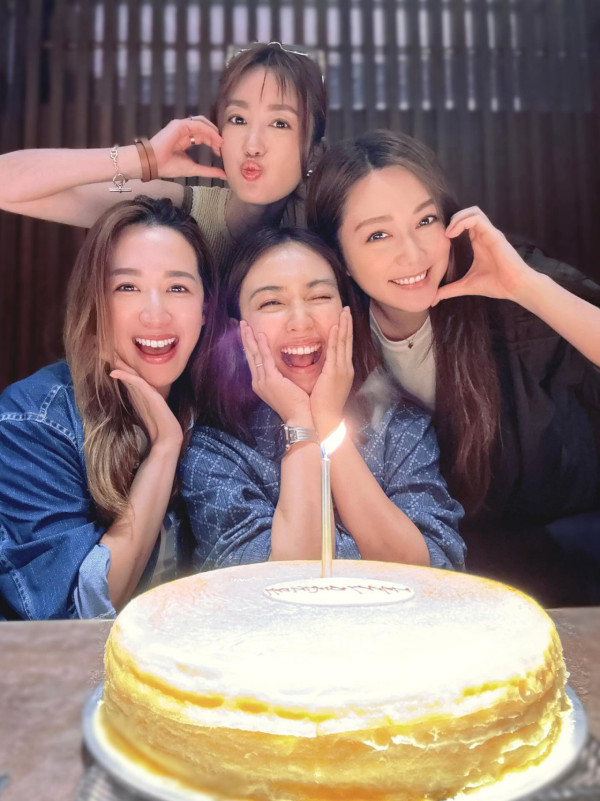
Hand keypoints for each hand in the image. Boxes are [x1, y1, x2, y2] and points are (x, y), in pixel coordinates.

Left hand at [109, 359, 182, 451]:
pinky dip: (126, 376)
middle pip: (130, 371)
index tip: (106, 358)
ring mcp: (149, 392)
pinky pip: (137, 382)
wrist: (168, 438)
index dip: (118, 367)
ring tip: (108, 353)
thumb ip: (137, 406)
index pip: (129, 377)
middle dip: (117, 360)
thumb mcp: (144, 414)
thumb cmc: (159, 428)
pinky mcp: (152, 396)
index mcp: (142, 394)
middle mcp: (145, 391)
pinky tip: (114, 372)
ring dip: (120, 363)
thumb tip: (128, 399)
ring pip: (133, 373)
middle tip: (103, 349)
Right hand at [149, 117, 226, 181]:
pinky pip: (197, 124)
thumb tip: (224, 175)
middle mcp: (184, 131)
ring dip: (213, 132)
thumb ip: (209, 171)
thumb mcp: (194, 169)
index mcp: (185, 140)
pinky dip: (208, 130)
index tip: (220, 153)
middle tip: (222, 147)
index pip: (203, 136)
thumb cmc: (169, 166)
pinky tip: (215, 138)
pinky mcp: (179, 125)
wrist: (154, 164)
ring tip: (220, 142)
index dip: (213, 142)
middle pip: (205, 128)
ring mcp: (181, 126)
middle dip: (215, 137)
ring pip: (202, 124)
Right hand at [240, 321, 312, 425]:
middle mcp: (258, 382)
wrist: (300, 420)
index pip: (254, 361)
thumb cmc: (297, 407)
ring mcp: (263, 381)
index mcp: (261, 384)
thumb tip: (282, 369)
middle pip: (250, 356)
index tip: (247, 334)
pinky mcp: (271, 380)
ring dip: (250, 338)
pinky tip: (259, 334)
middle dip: (245, 339)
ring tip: (245, 325)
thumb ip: (281, 378)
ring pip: (254, 355)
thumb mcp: (285, 390)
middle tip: (241, 324)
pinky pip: (265, 358)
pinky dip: (262, 345)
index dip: (250, 346)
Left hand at [309, 307, 353, 438]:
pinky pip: (336, 351)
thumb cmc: (322, 407)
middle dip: (347, 325)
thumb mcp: (326, 387)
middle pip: (347, 341)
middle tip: (346, 309)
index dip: (344, 332)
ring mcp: (342, 370)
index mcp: (342, 372)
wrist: (325, 420)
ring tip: (344, 312)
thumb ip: (325, 375)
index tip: (343, 320)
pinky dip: (337, 338)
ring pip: (344, 343)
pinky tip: (336, 327)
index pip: (344, 347)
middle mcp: (345, 368)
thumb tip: (321, 369)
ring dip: (344, 326)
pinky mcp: (335, 373)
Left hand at [432, 207, 531, 304]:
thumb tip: (433, 299)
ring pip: (473, 211)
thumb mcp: (466, 286)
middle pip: (468, 213)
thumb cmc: (496, 284)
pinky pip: (477, 219)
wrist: (514, 287)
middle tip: (442, 234)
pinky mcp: (494, 235)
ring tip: (447, 233)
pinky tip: (453, 233)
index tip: (440, 240)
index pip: (465, 223)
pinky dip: (463, 222)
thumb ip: (449, 290)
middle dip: (453, 218)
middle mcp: (484, 235)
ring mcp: (489, 233)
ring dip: (457, 218)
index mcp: (478, 242)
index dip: (451, 226)